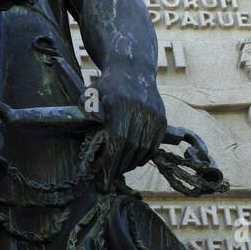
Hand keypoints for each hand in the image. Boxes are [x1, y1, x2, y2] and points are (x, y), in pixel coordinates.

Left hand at [96, 71, 165, 187]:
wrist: (132, 69)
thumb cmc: (106, 86)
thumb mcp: (90, 95)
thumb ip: (88, 113)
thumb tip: (92, 134)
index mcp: (121, 104)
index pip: (118, 140)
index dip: (111, 162)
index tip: (104, 180)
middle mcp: (141, 109)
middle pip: (132, 147)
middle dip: (119, 166)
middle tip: (109, 178)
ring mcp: (154, 114)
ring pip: (144, 148)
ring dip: (131, 164)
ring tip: (120, 170)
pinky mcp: (162, 118)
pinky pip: (154, 144)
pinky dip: (143, 156)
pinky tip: (133, 161)